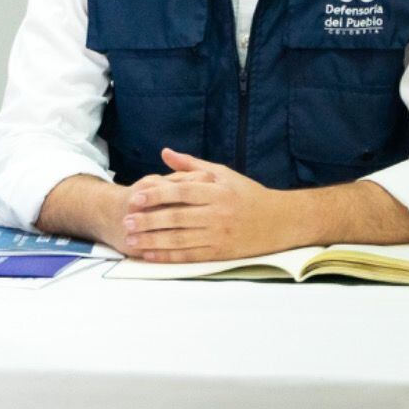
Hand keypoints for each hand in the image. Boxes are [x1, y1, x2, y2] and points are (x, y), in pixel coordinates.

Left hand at [121, 148, 297, 262]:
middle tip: (126, 221)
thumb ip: (191, 165)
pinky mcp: (221, 252)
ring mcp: (219, 234)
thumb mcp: (223, 174)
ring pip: (181, 239)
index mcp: (216, 191)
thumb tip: (164, 152)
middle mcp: (217, 213)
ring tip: (131, 239)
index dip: (155, 195)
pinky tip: (150, 255)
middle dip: (149, 220)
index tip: (134, 197)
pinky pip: (191, 255)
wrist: (282, 221)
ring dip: (153, 240)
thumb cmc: (248, 194)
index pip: (181, 192)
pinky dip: (169, 256)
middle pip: (177, 217)